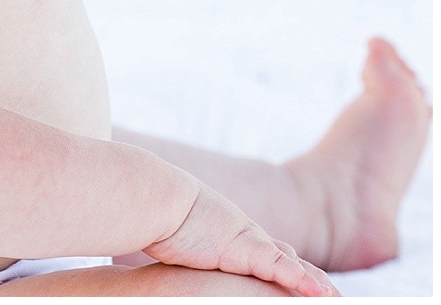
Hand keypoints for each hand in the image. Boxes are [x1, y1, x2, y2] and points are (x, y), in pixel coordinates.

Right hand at [143, 180, 339, 296]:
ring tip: (334, 298)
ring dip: (315, 284)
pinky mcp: (248, 248)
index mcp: (231, 234)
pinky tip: (321, 294)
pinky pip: (282, 268)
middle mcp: (245, 235)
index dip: (286, 266)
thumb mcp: (178, 238)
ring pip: (291, 266)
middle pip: (286, 257)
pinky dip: (301, 282)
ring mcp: (249, 240)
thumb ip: (187, 245)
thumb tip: (173, 248)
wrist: (158, 199)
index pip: (266, 252)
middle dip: (309, 276)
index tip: (305, 280)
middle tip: (331, 293)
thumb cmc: (159, 216)